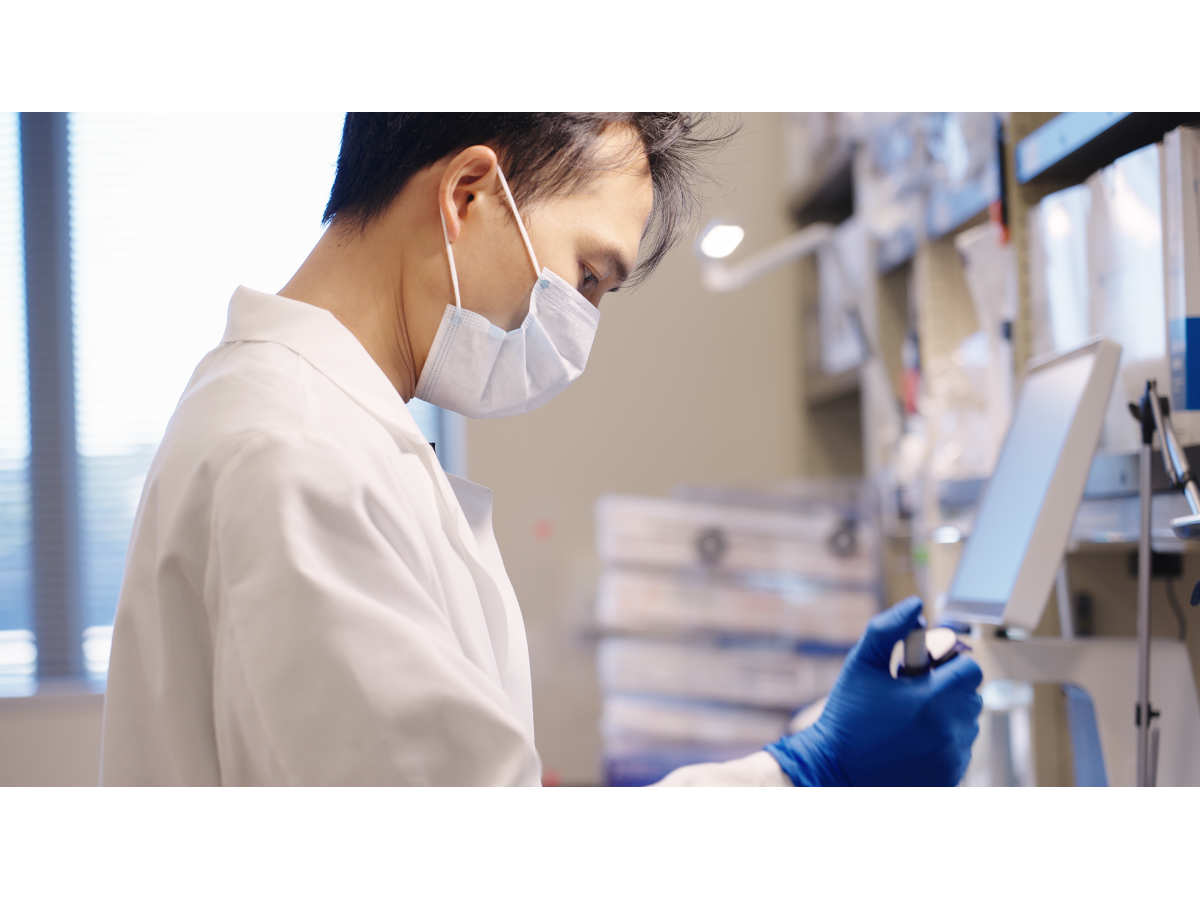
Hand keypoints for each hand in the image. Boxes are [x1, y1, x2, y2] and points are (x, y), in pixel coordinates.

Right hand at [765, 597, 982, 785]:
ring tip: (911, 720)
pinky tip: (912, 743)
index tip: (924, 671)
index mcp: (931, 699)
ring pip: (968, 725)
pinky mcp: (948, 781)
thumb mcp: (861, 664)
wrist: (833, 769)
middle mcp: (949, 731)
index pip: (971, 670)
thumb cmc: (847, 713)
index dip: (949, 665)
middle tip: (912, 694)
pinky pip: (960, 753)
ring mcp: (951, 760)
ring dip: (948, 717)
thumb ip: (889, 629)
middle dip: (948, 690)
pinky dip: (944, 745)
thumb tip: (917, 605)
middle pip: (972, 697)